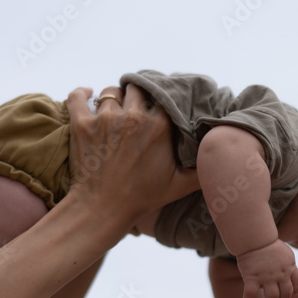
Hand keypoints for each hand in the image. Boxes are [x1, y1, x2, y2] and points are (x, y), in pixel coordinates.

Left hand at [67, 84, 198, 225]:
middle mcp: (133, 117)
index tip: (159, 102)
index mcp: (159, 126)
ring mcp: (105, 119)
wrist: (103, 209)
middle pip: (137, 88)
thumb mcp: (180, 185)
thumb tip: (220, 156)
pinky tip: (88, 95)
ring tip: (115, 107)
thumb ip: (202, 169)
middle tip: (137, 104)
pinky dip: (82, 94)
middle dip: (138, 94)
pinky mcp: (82, 125)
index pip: (163, 95)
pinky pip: (78, 97)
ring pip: (110, 91)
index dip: (161, 97)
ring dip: (114, 97)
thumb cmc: (143, 198)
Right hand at [235, 239, 297, 297]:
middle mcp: (280, 274)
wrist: (255, 237)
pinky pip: (251, 294)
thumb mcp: (285, 253)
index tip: (292, 297)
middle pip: (286, 294)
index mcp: (290, 267)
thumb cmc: (268, 244)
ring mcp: (266, 276)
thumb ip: (289, 265)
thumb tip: (290, 274)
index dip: (297, 292)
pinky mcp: (252, 277)